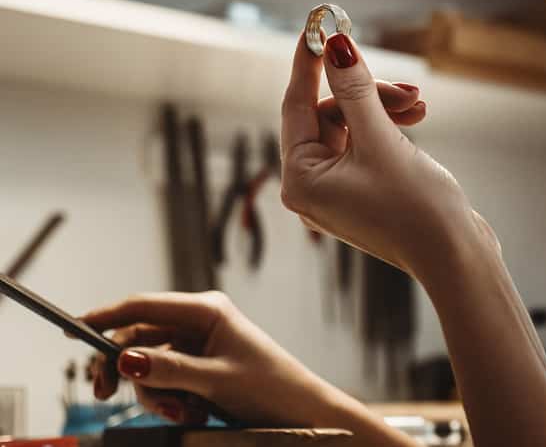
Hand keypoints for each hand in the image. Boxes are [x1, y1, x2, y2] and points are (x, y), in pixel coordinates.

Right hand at [81, 291, 342, 426]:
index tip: (72, 330)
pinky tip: (191, 413)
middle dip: (124, 370)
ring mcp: (197, 345)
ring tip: (180, 413)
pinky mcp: (199, 368)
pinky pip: (164, 381)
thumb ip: (168, 370)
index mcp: (207, 309)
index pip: (143, 306)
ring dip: (154, 394)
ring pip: (148, 365)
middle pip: (138, 338)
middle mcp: (198, 322)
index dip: (105, 316)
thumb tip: (125, 360)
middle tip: (104, 395)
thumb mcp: (215, 380)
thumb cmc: (270, 387)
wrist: (301, 411)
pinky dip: (168, 400)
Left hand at [280, 32, 496, 275]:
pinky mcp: (364, 192)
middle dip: (368, 95)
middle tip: (408, 90)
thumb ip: (356, 90)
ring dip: (384, 109)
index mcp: (301, 180)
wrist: (456, 256)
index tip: (318, 26)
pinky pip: (366, 145)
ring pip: (352, 127)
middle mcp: (312, 188)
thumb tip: (336, 45)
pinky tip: (417, 120)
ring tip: (420, 107)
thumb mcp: (382, 139)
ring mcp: (338, 192)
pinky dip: (389, 128)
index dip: (310, 63)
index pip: (295, 105)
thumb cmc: (416, 208)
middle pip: (329, 115)